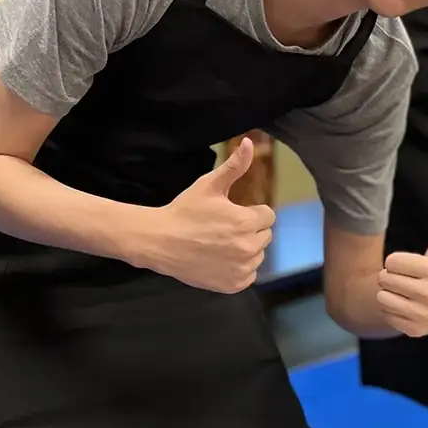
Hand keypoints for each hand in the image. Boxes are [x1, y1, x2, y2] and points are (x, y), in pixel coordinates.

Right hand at [137, 137, 274, 292]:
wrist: (159, 241)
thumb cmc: (185, 210)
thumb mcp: (209, 185)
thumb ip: (234, 166)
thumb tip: (248, 142)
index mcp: (246, 222)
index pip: (268, 216)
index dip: (251, 212)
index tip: (232, 213)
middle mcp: (248, 248)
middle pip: (265, 236)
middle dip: (250, 230)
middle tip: (224, 228)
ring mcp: (241, 269)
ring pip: (257, 256)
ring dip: (246, 250)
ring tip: (221, 244)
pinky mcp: (232, 285)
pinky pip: (248, 276)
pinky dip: (239, 269)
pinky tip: (220, 259)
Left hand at [375, 195, 427, 336]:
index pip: (391, 261)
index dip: (397, 261)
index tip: (410, 265)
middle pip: (384, 278)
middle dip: (391, 276)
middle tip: (407, 279)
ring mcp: (423, 315)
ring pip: (381, 296)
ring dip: (388, 293)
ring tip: (405, 292)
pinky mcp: (414, 330)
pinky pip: (385, 314)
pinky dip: (392, 310)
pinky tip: (406, 307)